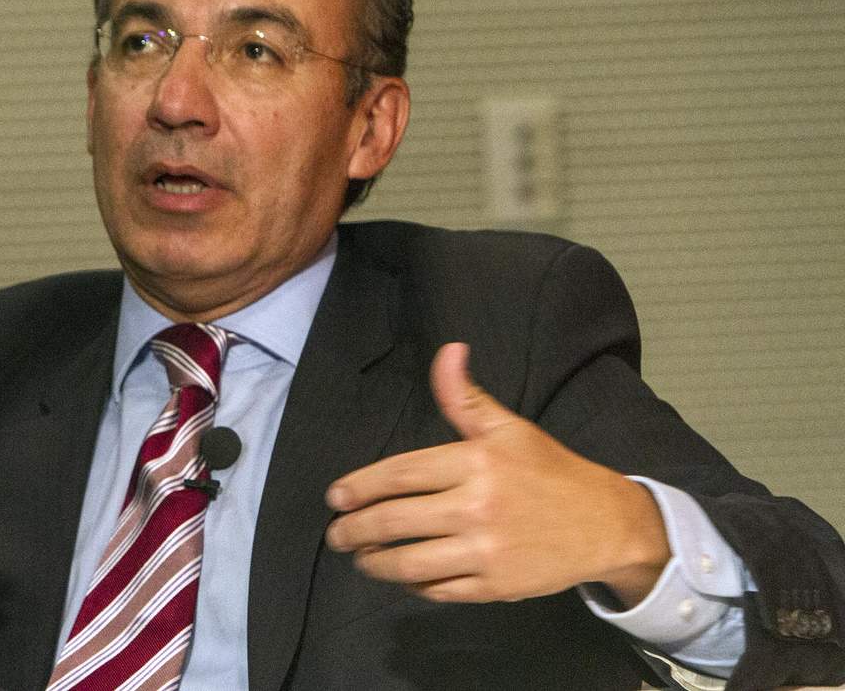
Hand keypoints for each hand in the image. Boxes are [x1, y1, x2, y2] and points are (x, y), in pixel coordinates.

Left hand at [325, 342, 668, 607]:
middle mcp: (477, 508)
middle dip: (356, 530)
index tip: (335, 498)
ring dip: (375, 564)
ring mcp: (486, 552)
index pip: (401, 475)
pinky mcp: (496, 588)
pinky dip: (414, 586)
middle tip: (336, 533)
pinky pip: (439, 590)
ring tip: (360, 558)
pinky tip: (402, 577)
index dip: (361, 487)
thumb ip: (466, 398)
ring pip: (411, 564)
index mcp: (476, 463)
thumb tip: (448, 351)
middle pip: (395, 521)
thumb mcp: (509, 428)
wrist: (606, 524)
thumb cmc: (550, 472)